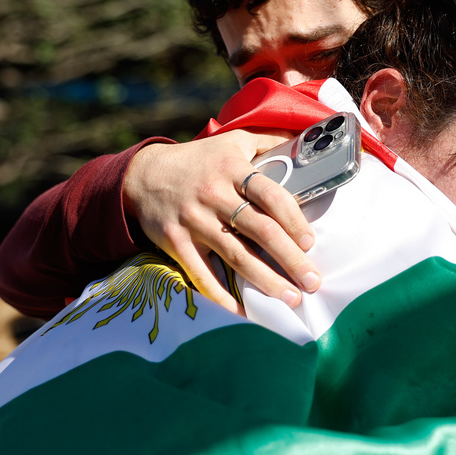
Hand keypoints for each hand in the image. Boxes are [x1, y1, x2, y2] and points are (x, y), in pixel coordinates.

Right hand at [123, 130, 320, 315]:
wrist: (143, 174)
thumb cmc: (199, 160)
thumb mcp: (233, 141)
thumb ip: (269, 141)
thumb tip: (306, 141)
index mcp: (232, 170)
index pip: (271, 195)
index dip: (294, 220)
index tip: (310, 242)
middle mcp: (215, 195)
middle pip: (260, 230)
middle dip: (291, 259)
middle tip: (312, 281)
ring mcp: (194, 221)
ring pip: (237, 256)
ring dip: (267, 281)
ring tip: (291, 298)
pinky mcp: (176, 243)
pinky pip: (202, 275)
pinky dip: (223, 297)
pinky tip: (244, 313)